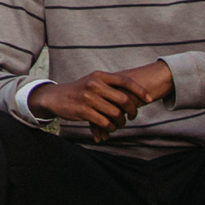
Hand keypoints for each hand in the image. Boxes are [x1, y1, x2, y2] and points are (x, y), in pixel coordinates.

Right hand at [31, 63, 170, 139]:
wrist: (55, 97)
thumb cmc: (79, 91)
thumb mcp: (92, 81)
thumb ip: (110, 85)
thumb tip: (135, 94)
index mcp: (99, 76)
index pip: (125, 81)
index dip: (140, 91)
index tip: (149, 99)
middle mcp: (94, 85)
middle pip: (124, 99)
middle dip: (132, 110)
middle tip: (132, 116)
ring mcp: (88, 98)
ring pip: (116, 113)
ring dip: (121, 122)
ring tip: (120, 123)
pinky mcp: (84, 111)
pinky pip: (106, 122)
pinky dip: (111, 127)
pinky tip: (111, 128)